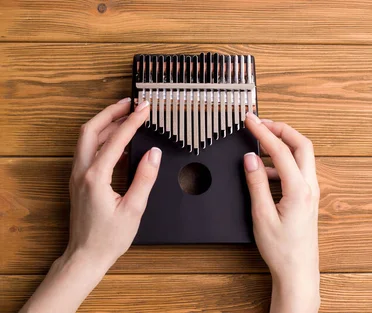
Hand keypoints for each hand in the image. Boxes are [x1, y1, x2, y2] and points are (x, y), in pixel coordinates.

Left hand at [20, 98, 159, 312]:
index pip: (116, 140)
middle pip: (91, 130)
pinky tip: (118, 141)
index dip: (132, 121)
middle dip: (111, 112)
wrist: (86, 256)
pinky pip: (88, 151)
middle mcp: (82, 172)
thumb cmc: (109, 237)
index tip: (145, 108)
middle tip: (130, 102)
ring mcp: (78, 176)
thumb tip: (153, 153)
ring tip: (126, 116)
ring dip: (105, 123)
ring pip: (86, 139)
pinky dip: (102, 138)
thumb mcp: (134, 208)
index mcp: (96, 177)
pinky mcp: (79, 181)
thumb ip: (144, 177)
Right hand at [243, 112, 320, 312]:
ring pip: (302, 156)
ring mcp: (312, 191)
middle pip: (302, 144)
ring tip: (260, 144)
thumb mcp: (262, 216)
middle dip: (281, 129)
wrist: (298, 271)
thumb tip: (251, 158)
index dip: (263, 131)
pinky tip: (265, 172)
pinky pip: (298, 170)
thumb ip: (256, 183)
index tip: (250, 120)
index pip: (281, 150)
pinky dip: (283, 162)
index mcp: (298, 190)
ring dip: (283, 145)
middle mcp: (310, 187)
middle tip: (261, 123)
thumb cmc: (282, 249)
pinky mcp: (308, 197)